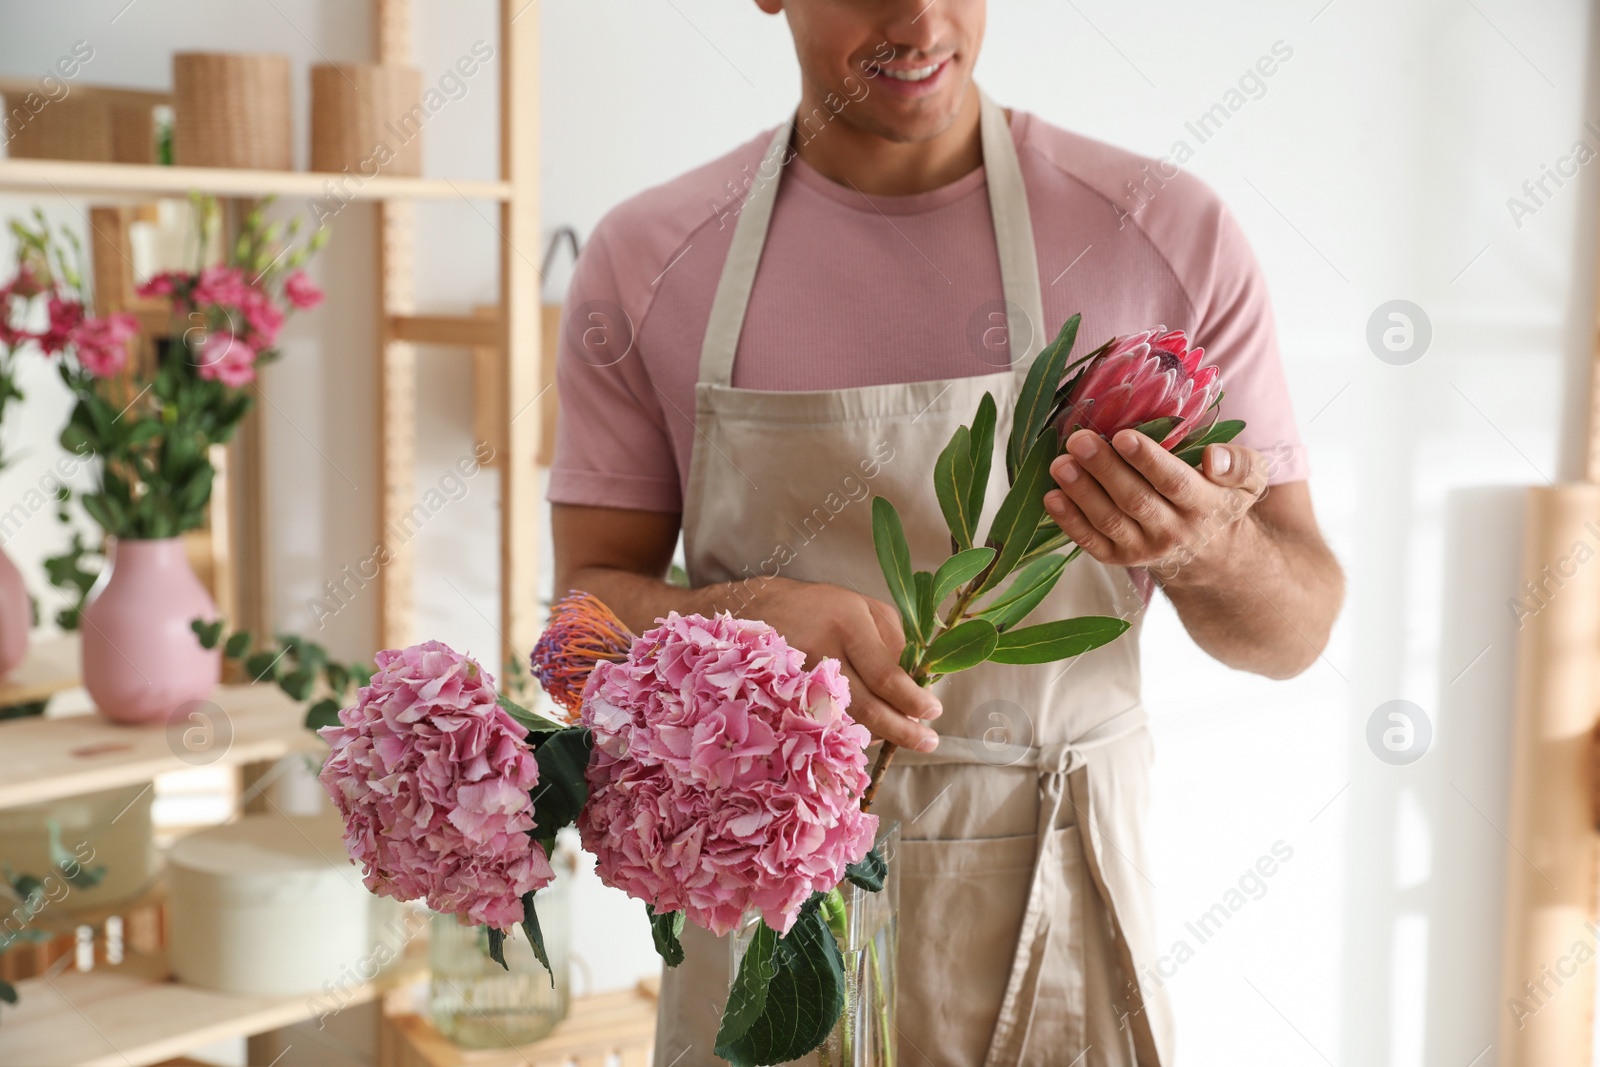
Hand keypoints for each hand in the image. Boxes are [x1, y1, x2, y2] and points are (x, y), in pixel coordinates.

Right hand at [751, 577, 940, 751]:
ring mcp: (802, 681)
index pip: (886, 676)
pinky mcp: (788, 700)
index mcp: (848, 626)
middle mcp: (824, 654)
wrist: (758, 609)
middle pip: (868, 708)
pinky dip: (854, 731)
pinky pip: (829, 726)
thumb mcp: (867, 609)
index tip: (934, 712)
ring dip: (881, 734)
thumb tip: (916, 686)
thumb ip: (896, 643)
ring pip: (849, 724)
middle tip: (928, 741)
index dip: (913, 700)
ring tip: (901, 731)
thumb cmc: (824, 607)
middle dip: (903, 730)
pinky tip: (870, 727)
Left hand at [1043, 428, 1269, 583]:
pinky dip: (1069, 522)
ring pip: (1110, 521)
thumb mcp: (1249, 480)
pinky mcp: (1120, 559)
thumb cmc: (1221, 499)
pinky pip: (1092, 542)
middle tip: (1079, 440)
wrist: (1212, 556)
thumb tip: (1213, 459)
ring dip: (1081, 493)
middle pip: (1135, 500)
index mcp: (1205, 505)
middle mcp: (1173, 531)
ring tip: (1059, 464)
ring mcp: (1144, 548)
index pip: (1173, 482)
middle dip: (1104, 469)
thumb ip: (1239, 463)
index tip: (1122, 436)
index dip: (1147, 460)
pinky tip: (1051, 497)